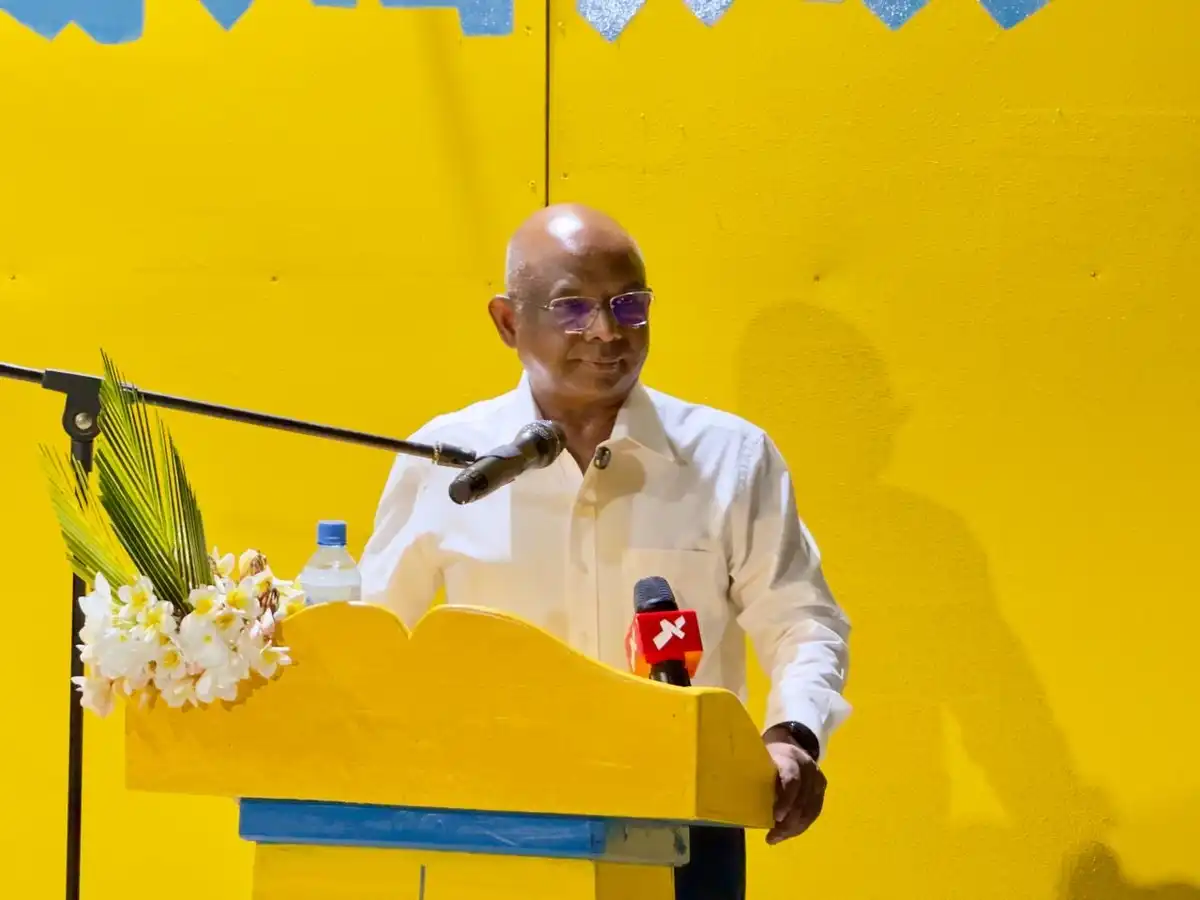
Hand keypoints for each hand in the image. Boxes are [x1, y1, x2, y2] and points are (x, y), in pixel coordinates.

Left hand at [763, 727, 826, 844]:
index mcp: (789, 758)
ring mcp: (817, 778)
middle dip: (788, 823)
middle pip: (802, 800)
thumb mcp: (760, 758)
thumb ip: (754, 776)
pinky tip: (787, 833)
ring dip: (794, 828)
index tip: (776, 817)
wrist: (790, 742)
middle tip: (772, 836)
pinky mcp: (821, 788)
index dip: (786, 800)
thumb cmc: (768, 754)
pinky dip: (801, 825)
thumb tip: (734, 799)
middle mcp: (807, 767)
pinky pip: (814, 811)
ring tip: (777, 838)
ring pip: (811, 810)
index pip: (792, 780)